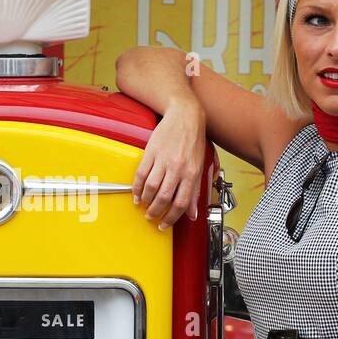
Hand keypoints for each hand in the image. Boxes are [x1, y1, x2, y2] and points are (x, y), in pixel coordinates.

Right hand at [132, 98, 205, 229]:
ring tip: (144, 206)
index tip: (164, 224)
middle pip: (164, 198)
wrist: (185, 115)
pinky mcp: (151, 152)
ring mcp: (163, 160)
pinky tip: (137, 193)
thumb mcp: (200, 166)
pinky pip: (141, 174)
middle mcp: (178, 168)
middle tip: (151, 217)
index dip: (171, 218)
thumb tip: (193, 214)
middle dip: (155, 212)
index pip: (181, 203)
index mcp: (191, 173)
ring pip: (151, 188)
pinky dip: (137, 187)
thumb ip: (196, 191)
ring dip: (145, 201)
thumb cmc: (194, 140)